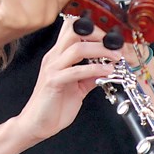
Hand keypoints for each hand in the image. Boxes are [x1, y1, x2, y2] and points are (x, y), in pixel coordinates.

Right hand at [12, 18, 117, 144]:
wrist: (36, 124)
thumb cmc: (54, 105)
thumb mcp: (77, 87)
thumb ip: (90, 75)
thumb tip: (108, 68)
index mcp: (58, 56)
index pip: (72, 28)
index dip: (94, 29)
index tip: (113, 40)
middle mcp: (54, 57)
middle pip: (74, 30)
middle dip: (99, 34)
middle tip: (116, 45)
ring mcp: (52, 68)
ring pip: (77, 48)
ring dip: (101, 50)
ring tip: (117, 58)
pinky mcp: (53, 82)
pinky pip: (76, 71)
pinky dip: (94, 69)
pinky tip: (107, 72)